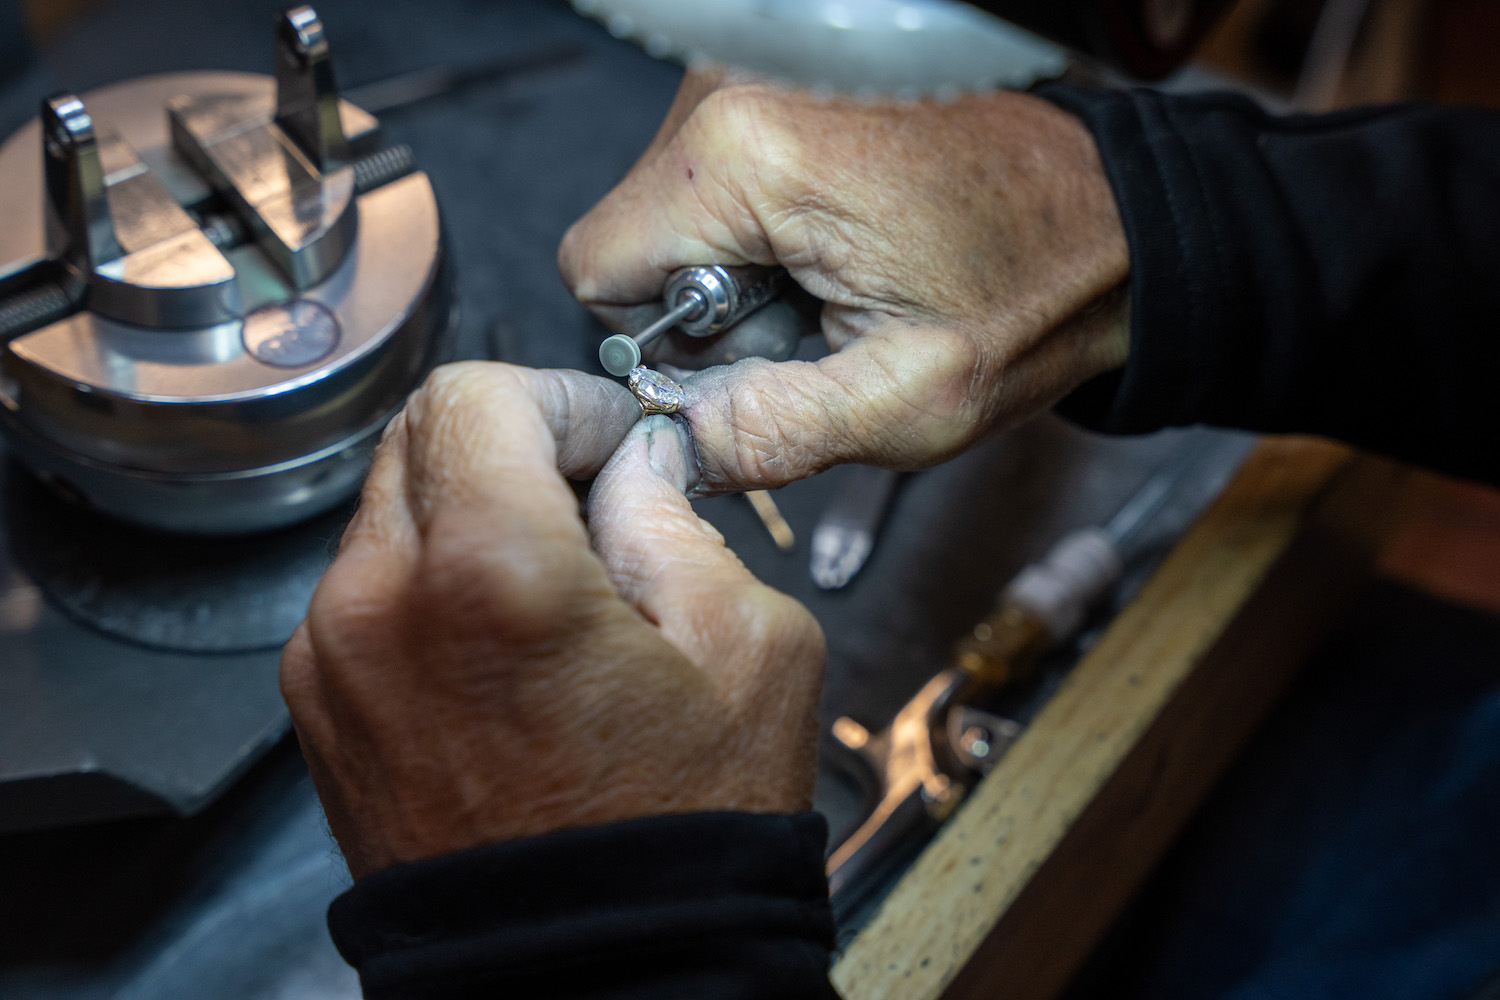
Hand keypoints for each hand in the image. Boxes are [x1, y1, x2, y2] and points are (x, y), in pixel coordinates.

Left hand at [281, 362, 824, 876]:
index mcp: (491, 570)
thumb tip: (631, 464)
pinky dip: (432, 582)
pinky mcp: (321, 710)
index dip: (562, 398)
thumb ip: (679, 515)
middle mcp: (380, 605)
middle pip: (419, 436)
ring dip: (470, 511)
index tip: (613, 441)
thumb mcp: (751, 647)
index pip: (478, 393)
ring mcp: (332, 662)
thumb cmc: (679, 837)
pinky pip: (369, 591)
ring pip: (390, 510)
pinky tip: (506, 647)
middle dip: (512, 442)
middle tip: (592, 496)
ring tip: (556, 586)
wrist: (595, 975)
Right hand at [559, 72, 1130, 494]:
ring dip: (741, 276)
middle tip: (814, 333)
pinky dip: (767, 236)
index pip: (596, 270)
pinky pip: (722, 185)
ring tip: (840, 289)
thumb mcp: (901, 403)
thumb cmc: (1034, 294)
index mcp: (748, 158)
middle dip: (707, 313)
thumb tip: (659, 451)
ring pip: (675, 215)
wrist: (1121, 222)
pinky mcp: (790, 91)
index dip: (660, 347)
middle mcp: (737, 95)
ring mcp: (762, 81)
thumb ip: (761, 433)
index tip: (745, 368)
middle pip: (637, 239)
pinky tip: (843, 253)